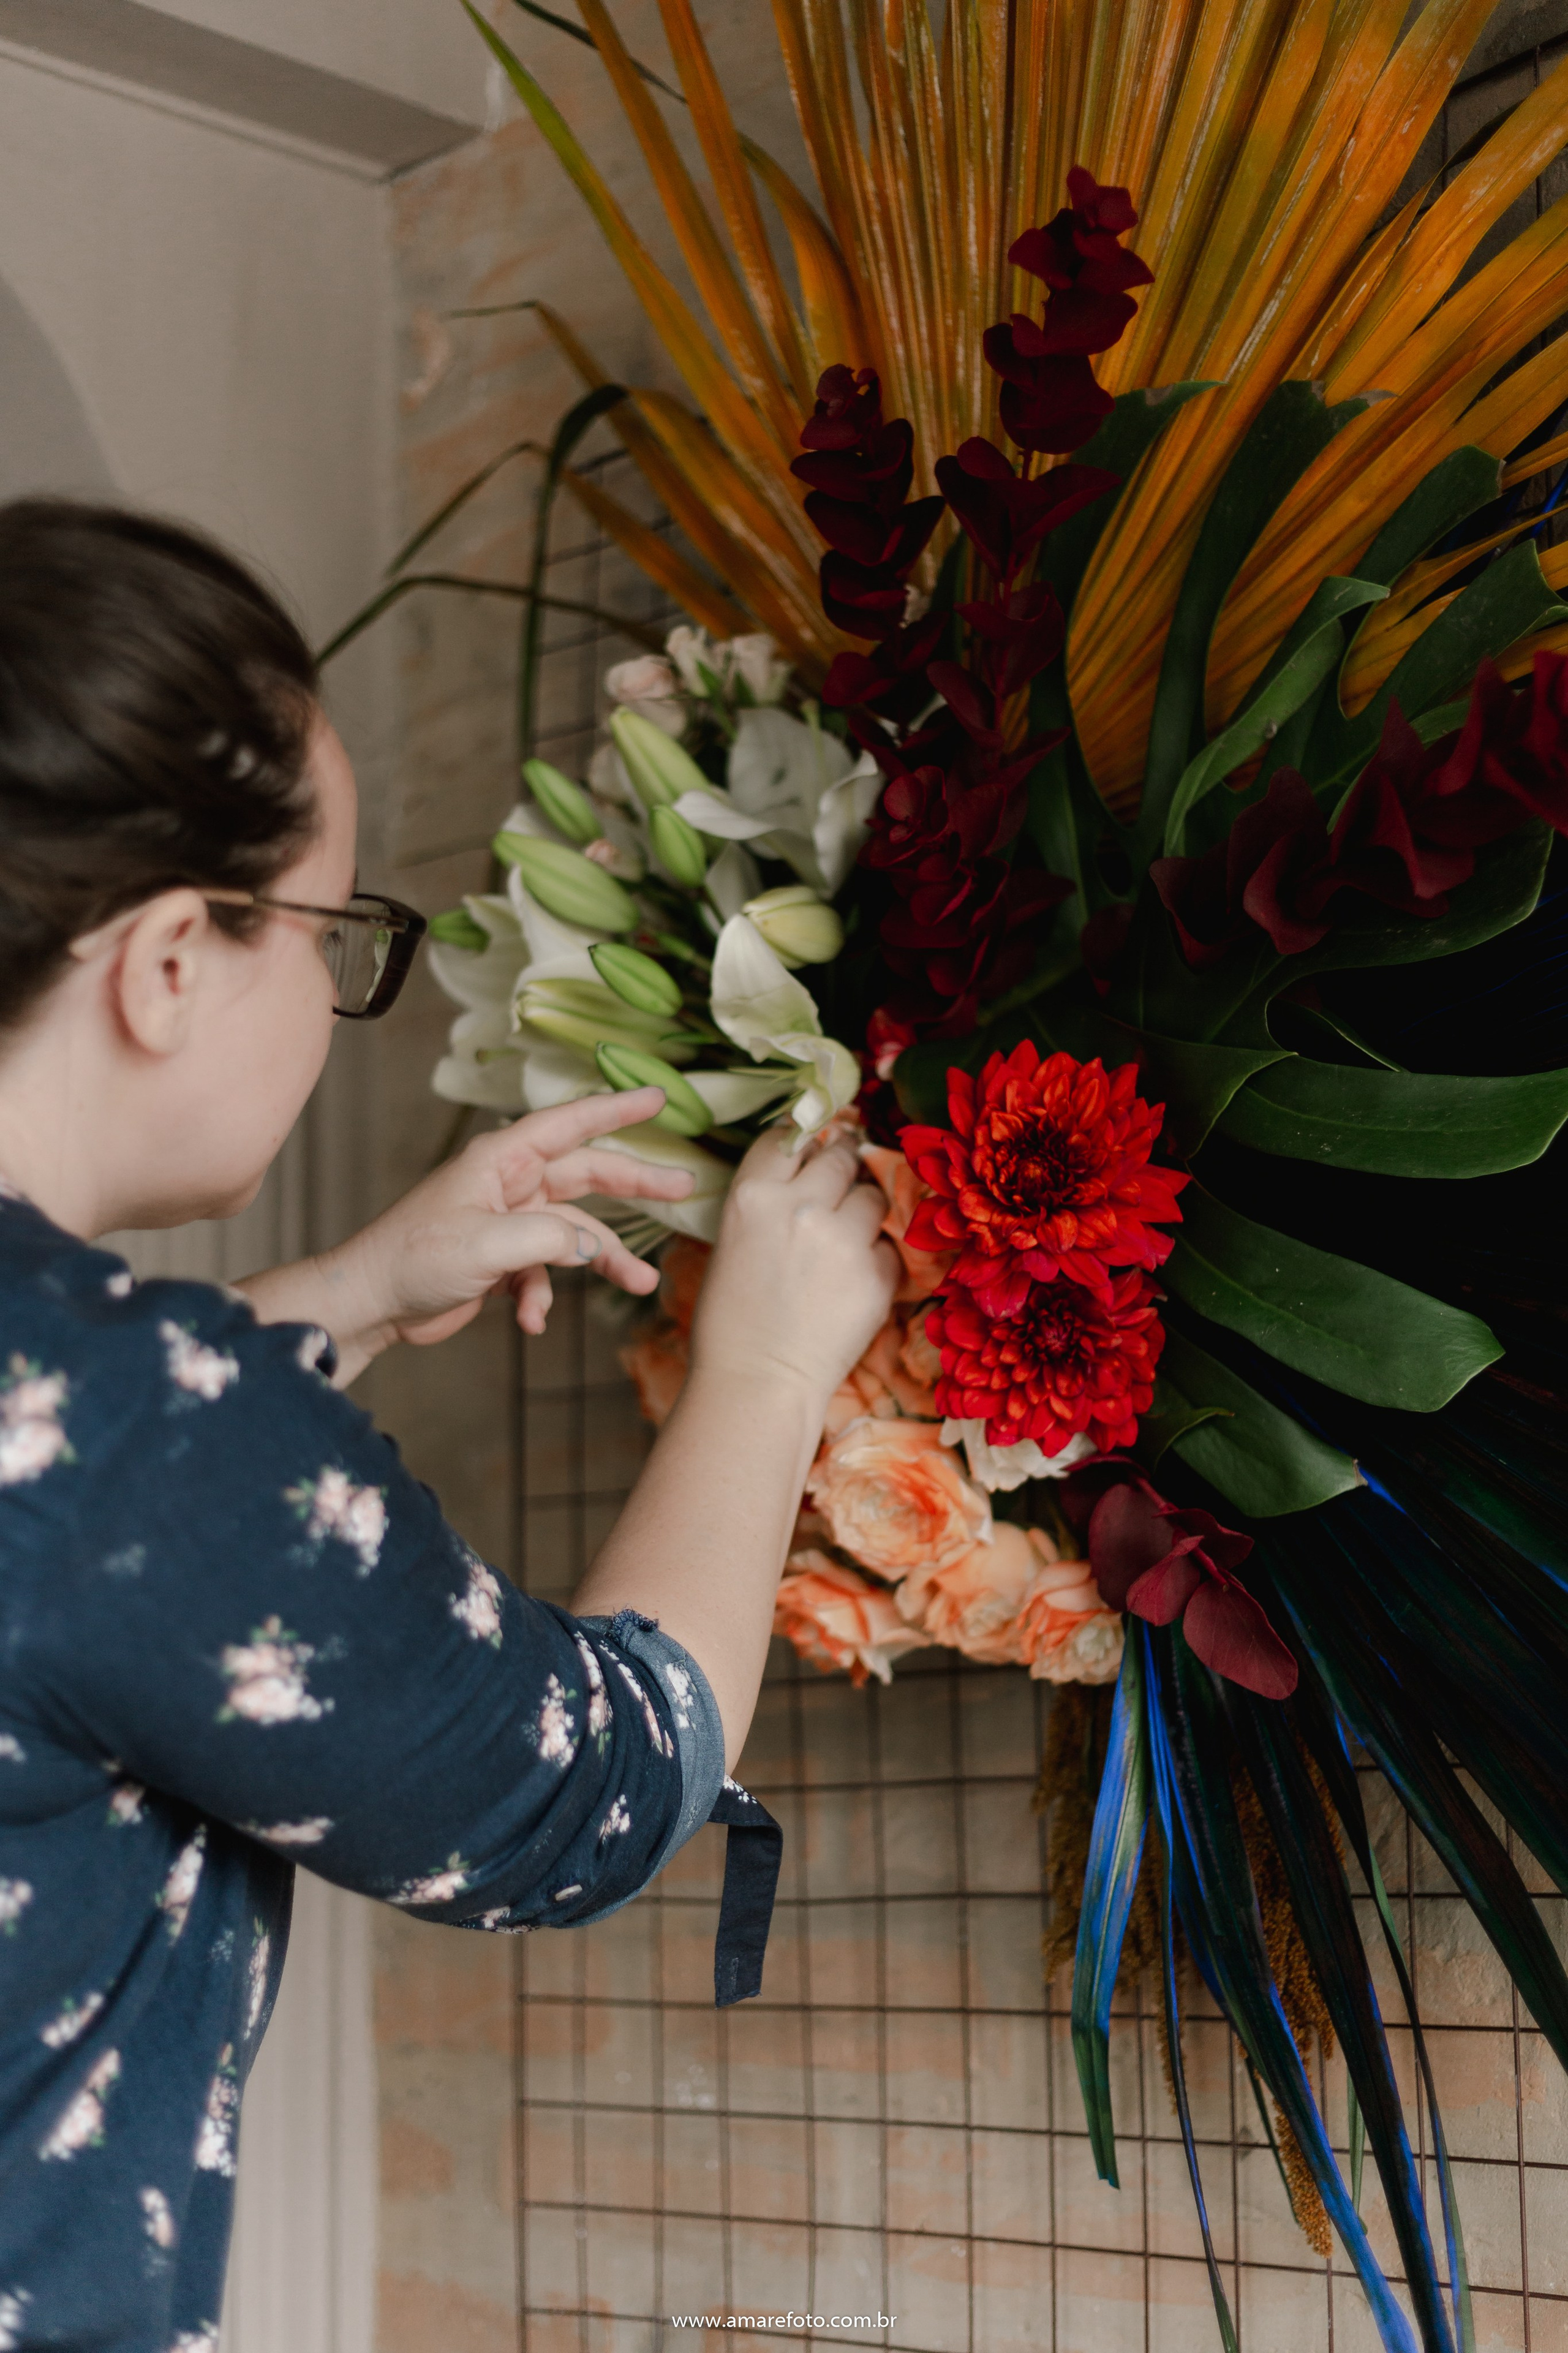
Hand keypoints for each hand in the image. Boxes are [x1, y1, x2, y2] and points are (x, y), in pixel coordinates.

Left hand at [246, 1089, 692, 1378]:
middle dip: (636, 1186)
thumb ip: (550, 1240)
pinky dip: (544, 1296)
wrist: (371, 1304)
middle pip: (587, 1176)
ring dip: (603, 1260)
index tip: (659, 1097)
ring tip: (642, 1283)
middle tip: (683, 1189)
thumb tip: (595, 1248)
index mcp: (501, 1160)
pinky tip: (531, 1320)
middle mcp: (509, 1184)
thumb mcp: (487, 1245)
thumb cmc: (412, 1259)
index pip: (570, 1124)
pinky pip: (544, 1271)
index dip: (617, 1109)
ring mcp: (508, 1222)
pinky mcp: (502, 1259)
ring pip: (575, 1233)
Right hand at [689, 1126, 898, 1412]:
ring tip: (845, 1244)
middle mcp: (800, 1206)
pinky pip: (890, 1246)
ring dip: (865, 1212)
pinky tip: (853, 1282)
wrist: (756, 1386)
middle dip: (843, 1170)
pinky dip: (878, 1258)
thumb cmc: (731, 1322)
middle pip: (841, 1156)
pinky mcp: (877, 1275)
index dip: (806, 1142)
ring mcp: (843, 1240)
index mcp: (752, 1196)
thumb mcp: (733, 1243)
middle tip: (839, 1194)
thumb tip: (809, 1168)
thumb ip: (769, 1202)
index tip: (814, 1151)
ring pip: (873, 1195)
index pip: (789, 1136)